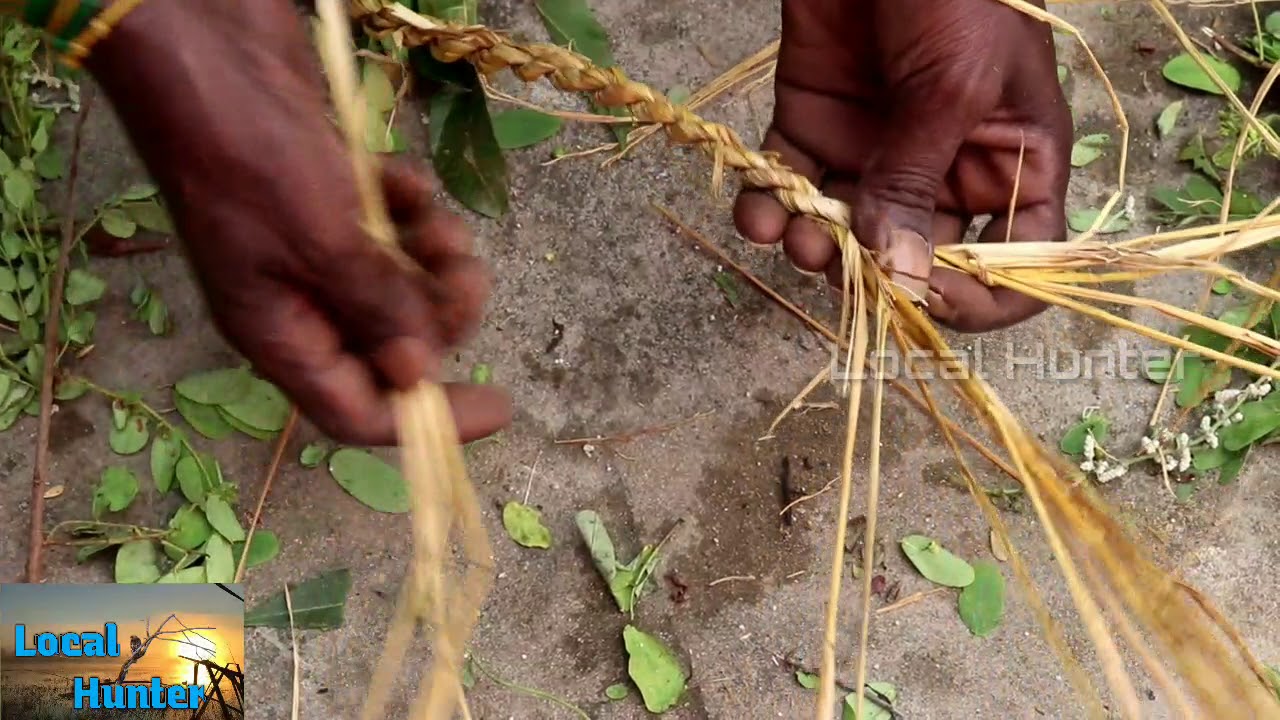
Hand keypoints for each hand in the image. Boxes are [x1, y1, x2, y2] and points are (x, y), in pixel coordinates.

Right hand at [85, 0, 511, 444]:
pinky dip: (410, 208)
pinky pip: (394, 228)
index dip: (429, 418)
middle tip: (463, 269)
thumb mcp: (321, 240)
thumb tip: (417, 375)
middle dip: (441, 310)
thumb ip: (374, 310)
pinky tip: (401, 175)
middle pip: (395, 345)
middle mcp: (300, 302)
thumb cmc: (251, 153)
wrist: (206, 48)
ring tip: (435, 215)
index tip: (500, 403)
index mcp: (280, 334)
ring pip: (404, 283)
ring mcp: (316, 249)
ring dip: (434, 253)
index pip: (358, 411)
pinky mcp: (333, 200)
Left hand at [733, 0, 1072, 331]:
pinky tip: (755, 212)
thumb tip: (901, 277)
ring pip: (845, 233)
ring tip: (792, 234)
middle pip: (915, 256)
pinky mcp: (813, 129)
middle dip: (873, 272)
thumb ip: (921, 180)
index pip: (1016, 257)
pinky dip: (766, 208)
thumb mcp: (954, 84)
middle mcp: (944, 166)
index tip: (925, 296)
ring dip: (814, 248)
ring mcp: (875, 151)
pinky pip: (788, 189)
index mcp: (1011, 159)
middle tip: (838, 264)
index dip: (979, 294)